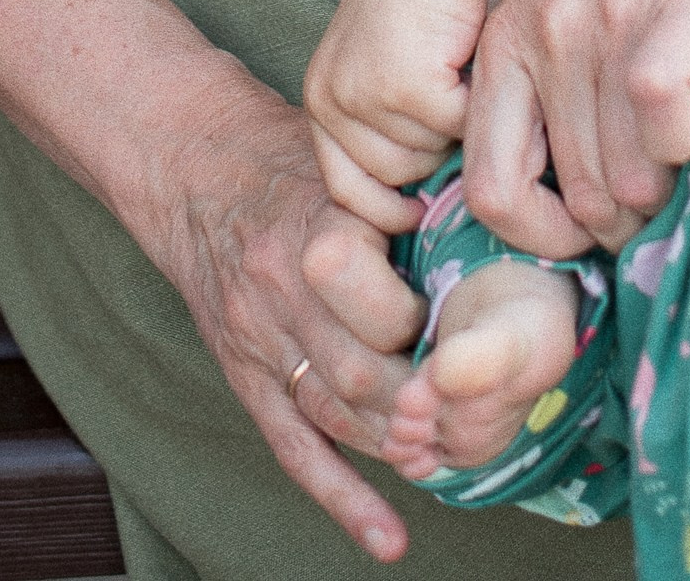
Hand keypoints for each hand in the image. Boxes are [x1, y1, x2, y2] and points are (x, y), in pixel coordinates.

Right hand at [137, 67, 428, 562]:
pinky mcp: (243, 375)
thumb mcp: (348, 157)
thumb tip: (498, 231)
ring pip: (336, 415)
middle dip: (424, 399)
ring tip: (450, 454)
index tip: (472, 330)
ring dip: (397, 443)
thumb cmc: (287, 153)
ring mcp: (258, 340)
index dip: (434, 330)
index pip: (383, 304)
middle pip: (361, 373)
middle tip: (473, 403)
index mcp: (315, 226)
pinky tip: (388, 536)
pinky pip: (293, 447)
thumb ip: (406, 199)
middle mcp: (280, 291)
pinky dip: (343, 497)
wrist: (191, 163)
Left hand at [303, 0, 485, 223]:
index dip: (382, 209)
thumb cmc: (419, 2)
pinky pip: (456, 129)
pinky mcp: (403, 84)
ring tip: (457, 76)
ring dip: (453, 127)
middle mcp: (331, 101)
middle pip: (394, 177)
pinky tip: (471, 63)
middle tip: (452, 106)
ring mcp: (363, 94)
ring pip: (428, 156)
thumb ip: (387, 127)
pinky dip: (475, 104)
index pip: (342, 188)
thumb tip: (417, 200)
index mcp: (319, 100)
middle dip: (431, 151)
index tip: (416, 216)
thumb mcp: (382, 69)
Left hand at [462, 0, 689, 254]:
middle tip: (651, 218)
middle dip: (612, 231)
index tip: (582, 230)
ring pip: (620, 181)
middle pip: (564, 202)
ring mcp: (605, 28)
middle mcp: (544, 40)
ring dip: (658, 201)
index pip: (485, 188)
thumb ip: (552, 63)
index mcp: (508, 39)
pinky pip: (666, 126)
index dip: (534, 237)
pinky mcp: (672, 12)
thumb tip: (565, 168)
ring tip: (685, 184)